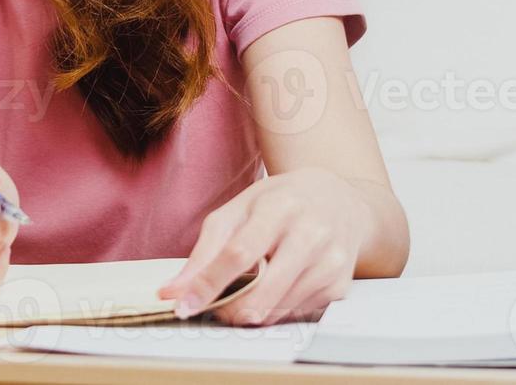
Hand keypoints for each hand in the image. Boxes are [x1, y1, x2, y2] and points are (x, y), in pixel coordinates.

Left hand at [159, 166, 369, 325]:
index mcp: (280, 207)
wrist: (340, 200)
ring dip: (251, 312)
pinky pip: (295, 315)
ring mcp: (330, 262)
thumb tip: (175, 290)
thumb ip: (205, 249)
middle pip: (262, 291)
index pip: (239, 253)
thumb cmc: (282, 202)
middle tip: (214, 308)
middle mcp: (311, 234)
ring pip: (277, 310)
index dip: (208, 283)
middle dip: (229, 310)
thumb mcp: (239, 210)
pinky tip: (276, 289)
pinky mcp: (340, 286)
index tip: (184, 305)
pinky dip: (276, 310)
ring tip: (246, 293)